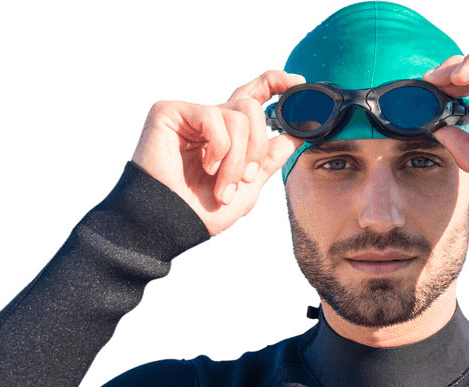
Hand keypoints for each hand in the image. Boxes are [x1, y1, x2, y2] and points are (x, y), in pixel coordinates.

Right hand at [131, 69, 306, 235]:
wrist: (172, 224)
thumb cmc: (203, 212)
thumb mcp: (247, 188)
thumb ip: (269, 160)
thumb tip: (295, 136)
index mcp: (228, 134)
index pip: (253, 96)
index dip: (275, 82)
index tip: (297, 81)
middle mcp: (210, 120)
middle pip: (252, 108)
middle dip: (257, 149)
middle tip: (247, 179)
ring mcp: (190, 114)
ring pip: (238, 117)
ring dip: (237, 158)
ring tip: (222, 186)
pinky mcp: (170, 111)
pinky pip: (215, 117)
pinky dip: (219, 148)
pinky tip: (206, 166)